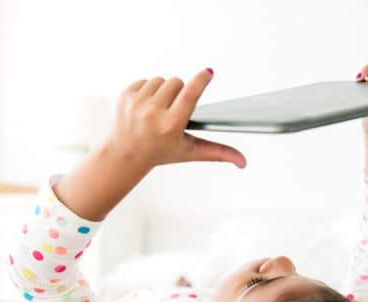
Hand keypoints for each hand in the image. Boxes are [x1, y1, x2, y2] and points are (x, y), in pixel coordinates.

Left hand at [105, 68, 246, 169]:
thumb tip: (243, 162)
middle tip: (172, 110)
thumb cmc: (159, 152)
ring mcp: (136, 103)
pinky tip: (144, 107)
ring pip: (161, 80)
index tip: (208, 73)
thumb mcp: (190, 152)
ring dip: (162, 92)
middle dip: (178, 93)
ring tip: (157, 110)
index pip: (191, 93)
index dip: (201, 80)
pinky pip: (145, 80)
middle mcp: (152, 114)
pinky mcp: (125, 95)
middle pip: (177, 82)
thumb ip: (218, 153)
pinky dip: (147, 91)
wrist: (124, 155)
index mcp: (170, 126)